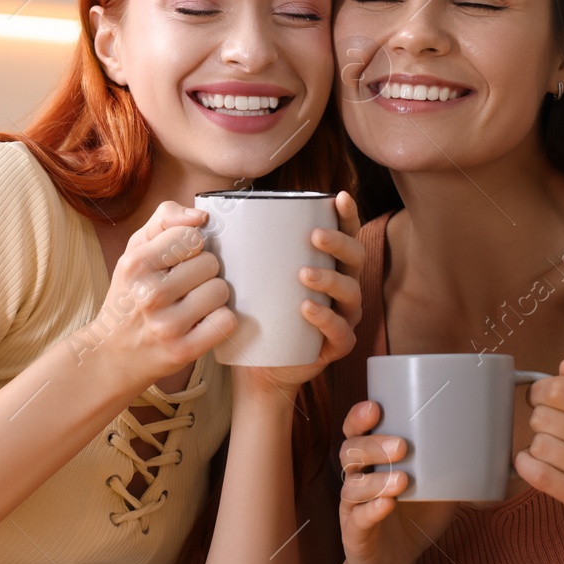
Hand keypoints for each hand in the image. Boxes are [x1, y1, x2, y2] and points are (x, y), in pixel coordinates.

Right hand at [77, 201, 234, 391]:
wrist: (113, 354)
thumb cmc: (130, 296)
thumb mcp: (135, 251)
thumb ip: (164, 220)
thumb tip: (200, 216)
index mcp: (136, 264)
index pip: (192, 236)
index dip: (190, 247)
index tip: (176, 262)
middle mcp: (149, 294)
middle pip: (210, 263)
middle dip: (202, 273)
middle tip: (183, 288)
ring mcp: (167, 325)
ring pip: (221, 290)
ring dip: (212, 297)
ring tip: (191, 305)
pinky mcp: (183, 351)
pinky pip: (226, 321)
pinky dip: (218, 321)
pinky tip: (201, 323)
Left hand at [234, 191, 364, 396]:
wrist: (258, 366)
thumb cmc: (256, 315)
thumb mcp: (248, 280)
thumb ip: (240, 249)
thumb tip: (208, 214)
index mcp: (328, 265)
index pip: (345, 234)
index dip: (346, 215)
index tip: (338, 197)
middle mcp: (341, 288)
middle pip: (355, 259)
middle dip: (339, 243)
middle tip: (315, 236)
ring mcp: (343, 317)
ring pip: (351, 293)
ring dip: (330, 279)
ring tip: (305, 274)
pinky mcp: (337, 345)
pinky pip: (340, 331)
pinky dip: (326, 319)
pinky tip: (307, 309)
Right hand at [336, 400, 459, 563]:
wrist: (394, 563)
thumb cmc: (414, 518)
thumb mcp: (439, 490)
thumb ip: (454, 470)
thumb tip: (493, 449)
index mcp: (373, 460)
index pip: (356, 431)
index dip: (359, 417)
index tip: (375, 408)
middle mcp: (357, 477)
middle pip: (350, 452)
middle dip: (374, 445)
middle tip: (402, 446)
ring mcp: (353, 506)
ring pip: (353, 484)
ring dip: (376, 479)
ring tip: (402, 479)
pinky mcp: (355, 532)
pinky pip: (358, 518)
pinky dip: (372, 510)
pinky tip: (387, 505)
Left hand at [517, 358, 563, 556]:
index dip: (540, 391)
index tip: (539, 400)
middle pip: (546, 416)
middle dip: (538, 423)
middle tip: (548, 433)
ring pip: (541, 445)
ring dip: (534, 449)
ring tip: (548, 454)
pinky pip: (540, 474)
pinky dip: (526, 466)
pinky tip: (531, 465)